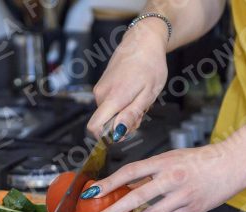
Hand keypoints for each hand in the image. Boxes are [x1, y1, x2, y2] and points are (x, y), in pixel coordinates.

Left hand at [81, 142, 245, 211]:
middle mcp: (172, 178)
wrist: (232, 163)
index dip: (108, 183)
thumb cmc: (199, 160)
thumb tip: (123, 183)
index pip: (129, 172)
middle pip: (136, 196)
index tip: (90, 192)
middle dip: (113, 211)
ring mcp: (183, 195)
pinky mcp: (192, 209)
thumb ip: (148, 172)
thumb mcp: (170, 158)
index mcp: (164, 161)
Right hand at [87, 18, 169, 140]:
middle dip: (123, 123)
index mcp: (113, 97)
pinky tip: (134, 92)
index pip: (94, 127)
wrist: (143, 40)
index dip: (107, 136)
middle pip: (106, 123)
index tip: (124, 132)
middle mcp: (101, 94)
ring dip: (125, 112)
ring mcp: (100, 89)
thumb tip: (117, 133)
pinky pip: (109, 104)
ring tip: (139, 98)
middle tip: (141, 110)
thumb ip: (131, 115)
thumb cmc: (150, 64)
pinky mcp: (101, 85)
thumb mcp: (148, 94)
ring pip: (109, 114)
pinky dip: (122, 104)